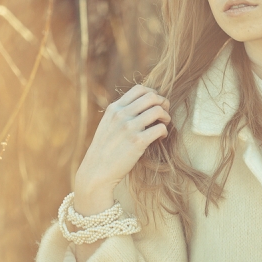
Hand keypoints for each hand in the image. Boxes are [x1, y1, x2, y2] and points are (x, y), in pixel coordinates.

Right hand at [73, 85, 170, 214]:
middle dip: (162, 103)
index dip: (153, 94)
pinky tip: (161, 138)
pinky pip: (160, 128)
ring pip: (158, 110)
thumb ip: (120, 114)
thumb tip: (140, 106)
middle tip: (164, 113)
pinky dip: (165, 132)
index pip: (139, 89)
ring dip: (166, 117)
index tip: (155, 104)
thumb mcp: (107, 125)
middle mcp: (121, 114)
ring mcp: (129, 127)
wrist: (96, 171)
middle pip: (152, 96)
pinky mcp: (137, 142)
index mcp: (114, 109)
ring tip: (164, 124)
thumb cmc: (104, 150)